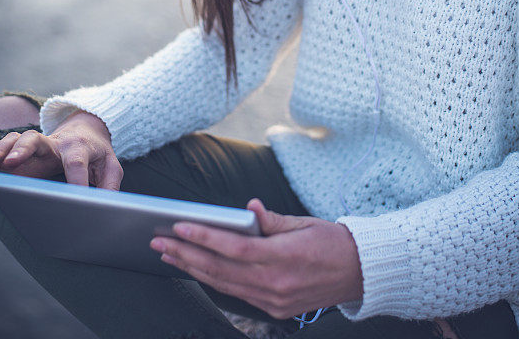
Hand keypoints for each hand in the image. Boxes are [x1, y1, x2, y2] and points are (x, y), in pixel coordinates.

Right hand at [0, 110, 122, 189]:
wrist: (85, 131)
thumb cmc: (96, 152)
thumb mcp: (110, 166)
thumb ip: (110, 185)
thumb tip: (106, 206)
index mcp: (79, 147)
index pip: (76, 163)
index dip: (76, 180)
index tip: (76, 199)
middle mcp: (55, 143)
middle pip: (37, 139)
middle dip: (24, 149)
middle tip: (12, 162)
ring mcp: (38, 146)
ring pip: (17, 141)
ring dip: (2, 151)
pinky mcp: (25, 150)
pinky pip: (8, 147)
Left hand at [150, 198, 362, 319]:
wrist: (360, 274)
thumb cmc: (332, 242)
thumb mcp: (304, 223)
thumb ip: (272, 220)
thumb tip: (248, 209)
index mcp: (282, 258)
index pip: (233, 248)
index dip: (204, 237)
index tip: (179, 226)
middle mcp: (274, 283)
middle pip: (219, 269)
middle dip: (185, 253)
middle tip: (158, 241)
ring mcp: (273, 300)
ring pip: (223, 284)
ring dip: (192, 269)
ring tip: (169, 255)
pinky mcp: (274, 310)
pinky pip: (236, 295)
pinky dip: (213, 281)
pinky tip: (197, 269)